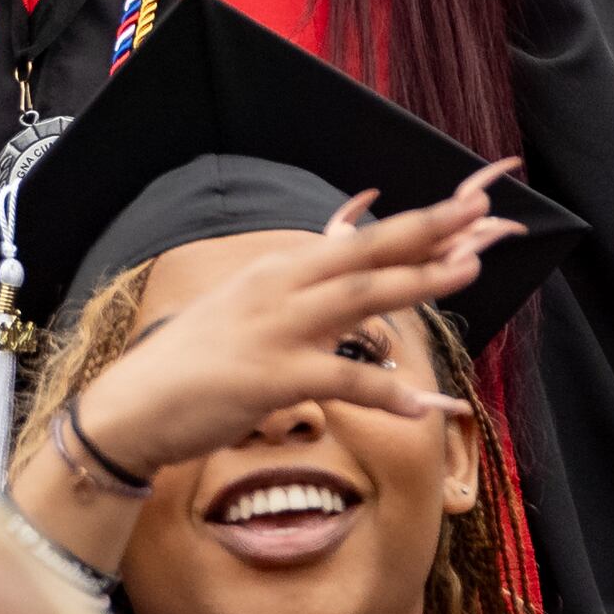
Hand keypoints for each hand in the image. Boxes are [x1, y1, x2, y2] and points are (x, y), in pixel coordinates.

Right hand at [66, 165, 514, 476]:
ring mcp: (275, 330)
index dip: (412, 227)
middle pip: (364, 255)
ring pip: (360, 301)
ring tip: (467, 270)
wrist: (134, 404)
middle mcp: (279, 288)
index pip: (356, 242)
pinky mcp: (271, 378)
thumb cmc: (197, 361)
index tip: (461, 209)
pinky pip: (341, 382)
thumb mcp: (247, 311)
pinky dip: (383, 392)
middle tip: (478, 215)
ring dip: (417, 283)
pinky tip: (419, 404)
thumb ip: (297, 292)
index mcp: (278, 271)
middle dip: (424, 233)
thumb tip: (342, 277)